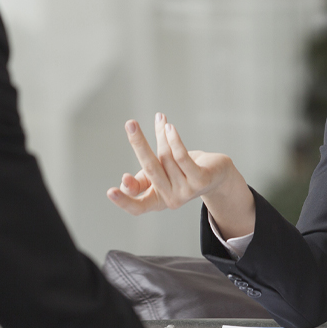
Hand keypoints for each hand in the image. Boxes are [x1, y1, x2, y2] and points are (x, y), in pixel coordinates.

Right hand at [106, 113, 235, 214]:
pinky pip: (182, 157)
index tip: (110, 191)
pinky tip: (169, 127)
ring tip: (161, 120)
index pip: (137, 206)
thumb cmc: (181, 173)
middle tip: (130, 124)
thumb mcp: (159, 175)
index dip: (124, 200)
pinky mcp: (200, 180)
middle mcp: (171, 200)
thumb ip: (143, 178)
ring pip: (167, 156)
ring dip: (163, 135)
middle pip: (150, 169)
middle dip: (139, 144)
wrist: (216, 175)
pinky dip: (174, 140)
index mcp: (157, 201)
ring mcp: (187, 192)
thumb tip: (126, 183)